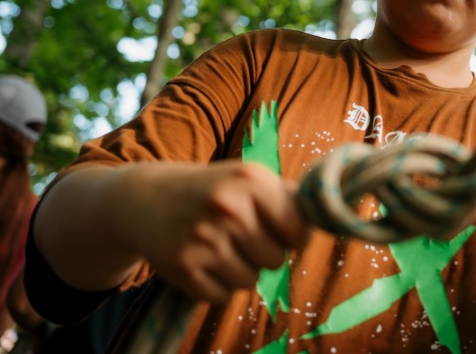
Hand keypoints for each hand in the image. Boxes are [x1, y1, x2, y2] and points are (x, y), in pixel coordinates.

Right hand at [123, 160, 308, 301]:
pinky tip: (203, 261)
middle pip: (276, 260)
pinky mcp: (184, 267)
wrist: (147, 200)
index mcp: (252, 181)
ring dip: (241, 270)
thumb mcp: (248, 179)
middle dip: (264, 253)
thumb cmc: (212, 191)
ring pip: (250, 281)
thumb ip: (288, 198)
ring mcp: (205, 239)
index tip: (277, 229)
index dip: (291, 235)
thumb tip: (327, 215)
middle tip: (240, 237)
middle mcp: (229, 208)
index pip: (298, 230)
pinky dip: (217, 285)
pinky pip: (223, 296)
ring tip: (220, 247)